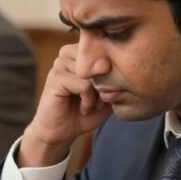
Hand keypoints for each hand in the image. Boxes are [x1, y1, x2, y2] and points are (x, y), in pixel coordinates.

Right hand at [19, 43, 111, 166]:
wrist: (61, 132)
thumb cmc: (84, 112)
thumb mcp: (108, 95)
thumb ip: (117, 79)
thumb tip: (124, 68)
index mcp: (80, 53)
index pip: (106, 47)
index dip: (113, 71)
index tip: (107, 92)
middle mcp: (68, 53)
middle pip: (100, 58)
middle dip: (106, 82)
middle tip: (100, 100)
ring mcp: (60, 64)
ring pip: (93, 71)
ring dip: (97, 93)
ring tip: (92, 104)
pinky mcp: (56, 78)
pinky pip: (84, 84)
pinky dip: (88, 100)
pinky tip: (84, 108)